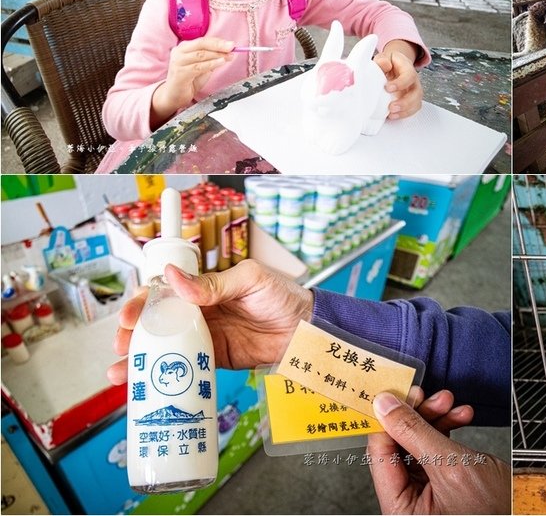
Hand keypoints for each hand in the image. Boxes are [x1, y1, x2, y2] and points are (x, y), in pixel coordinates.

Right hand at [107, 260, 312, 384]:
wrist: (307, 329)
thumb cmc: (282, 296)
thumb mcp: (249, 280)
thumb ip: (213, 284)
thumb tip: (174, 277)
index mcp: (203, 289)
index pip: (163, 294)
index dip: (142, 304)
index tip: (128, 316)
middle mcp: (199, 314)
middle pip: (156, 324)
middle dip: (133, 335)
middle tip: (120, 346)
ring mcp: (205, 338)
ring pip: (164, 348)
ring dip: (140, 360)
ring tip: (119, 373)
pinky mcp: (214, 360)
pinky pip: (185, 368)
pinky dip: (165, 377)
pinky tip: (146, 387)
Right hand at [151, 37, 234, 126]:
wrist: (175, 95)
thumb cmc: (189, 80)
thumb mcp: (204, 66)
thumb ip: (213, 58)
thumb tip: (228, 52)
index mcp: (184, 47)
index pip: (203, 41)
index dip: (218, 41)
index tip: (231, 44)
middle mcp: (179, 52)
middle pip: (201, 44)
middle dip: (219, 45)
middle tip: (232, 47)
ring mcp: (178, 61)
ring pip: (201, 55)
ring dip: (217, 55)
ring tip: (229, 57)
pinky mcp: (180, 72)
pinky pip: (199, 66)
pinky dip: (211, 64)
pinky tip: (221, 63)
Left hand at [368, 391, 510, 514]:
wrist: (527, 510)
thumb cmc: (493, 511)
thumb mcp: (451, 465)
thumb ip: (414, 433)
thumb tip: (385, 407)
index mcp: (400, 509)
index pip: (379, 455)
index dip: (388, 420)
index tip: (399, 393)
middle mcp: (408, 502)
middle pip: (398, 445)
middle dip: (418, 416)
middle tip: (433, 396)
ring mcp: (426, 491)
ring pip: (418, 441)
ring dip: (436, 417)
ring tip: (452, 404)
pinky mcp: (443, 481)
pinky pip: (436, 446)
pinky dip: (448, 427)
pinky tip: (461, 416)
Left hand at [373, 40, 422, 118]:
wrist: (394, 65)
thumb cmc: (389, 62)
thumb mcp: (384, 57)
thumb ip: (383, 60)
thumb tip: (384, 65)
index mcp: (408, 68)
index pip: (409, 76)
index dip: (401, 83)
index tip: (387, 88)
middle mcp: (414, 81)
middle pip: (417, 93)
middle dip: (405, 102)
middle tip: (392, 107)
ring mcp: (413, 92)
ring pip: (416, 103)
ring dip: (405, 111)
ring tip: (392, 114)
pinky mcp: (410, 100)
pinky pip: (412, 110)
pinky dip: (403, 114)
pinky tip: (392, 116)